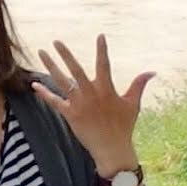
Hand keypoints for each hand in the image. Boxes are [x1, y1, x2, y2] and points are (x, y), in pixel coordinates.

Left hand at [30, 38, 150, 178]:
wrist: (112, 149)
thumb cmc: (124, 126)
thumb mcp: (133, 104)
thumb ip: (139, 85)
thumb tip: (152, 72)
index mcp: (106, 89)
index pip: (104, 65)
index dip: (102, 50)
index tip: (100, 36)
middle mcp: (91, 94)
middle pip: (75, 70)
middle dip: (65, 54)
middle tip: (56, 41)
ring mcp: (79, 104)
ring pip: (62, 81)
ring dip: (51, 66)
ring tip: (41, 53)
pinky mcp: (70, 115)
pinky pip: (54, 101)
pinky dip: (44, 93)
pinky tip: (34, 84)